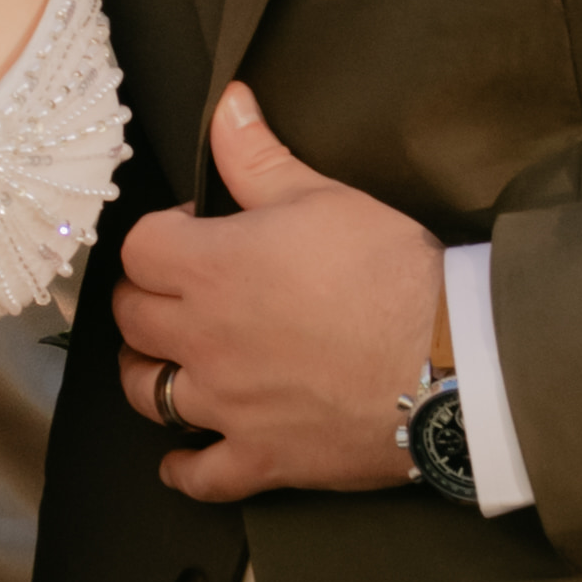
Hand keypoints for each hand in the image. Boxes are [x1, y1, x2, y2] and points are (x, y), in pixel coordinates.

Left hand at [114, 88, 446, 500]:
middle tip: (178, 290)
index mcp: (211, 268)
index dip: (162, 232)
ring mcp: (226, 406)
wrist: (449, 362)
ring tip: (166, 361)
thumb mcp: (325, 197)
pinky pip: (201, 477)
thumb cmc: (391, 274)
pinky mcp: (262, 457)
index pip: (139, 247)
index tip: (195, 230)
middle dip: (144, 297)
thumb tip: (226, 105)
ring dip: (148, 373)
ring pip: (148, 394)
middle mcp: (203, 339)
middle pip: (132, 318)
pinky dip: (186, 469)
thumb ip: (259, 157)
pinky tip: (183, 459)